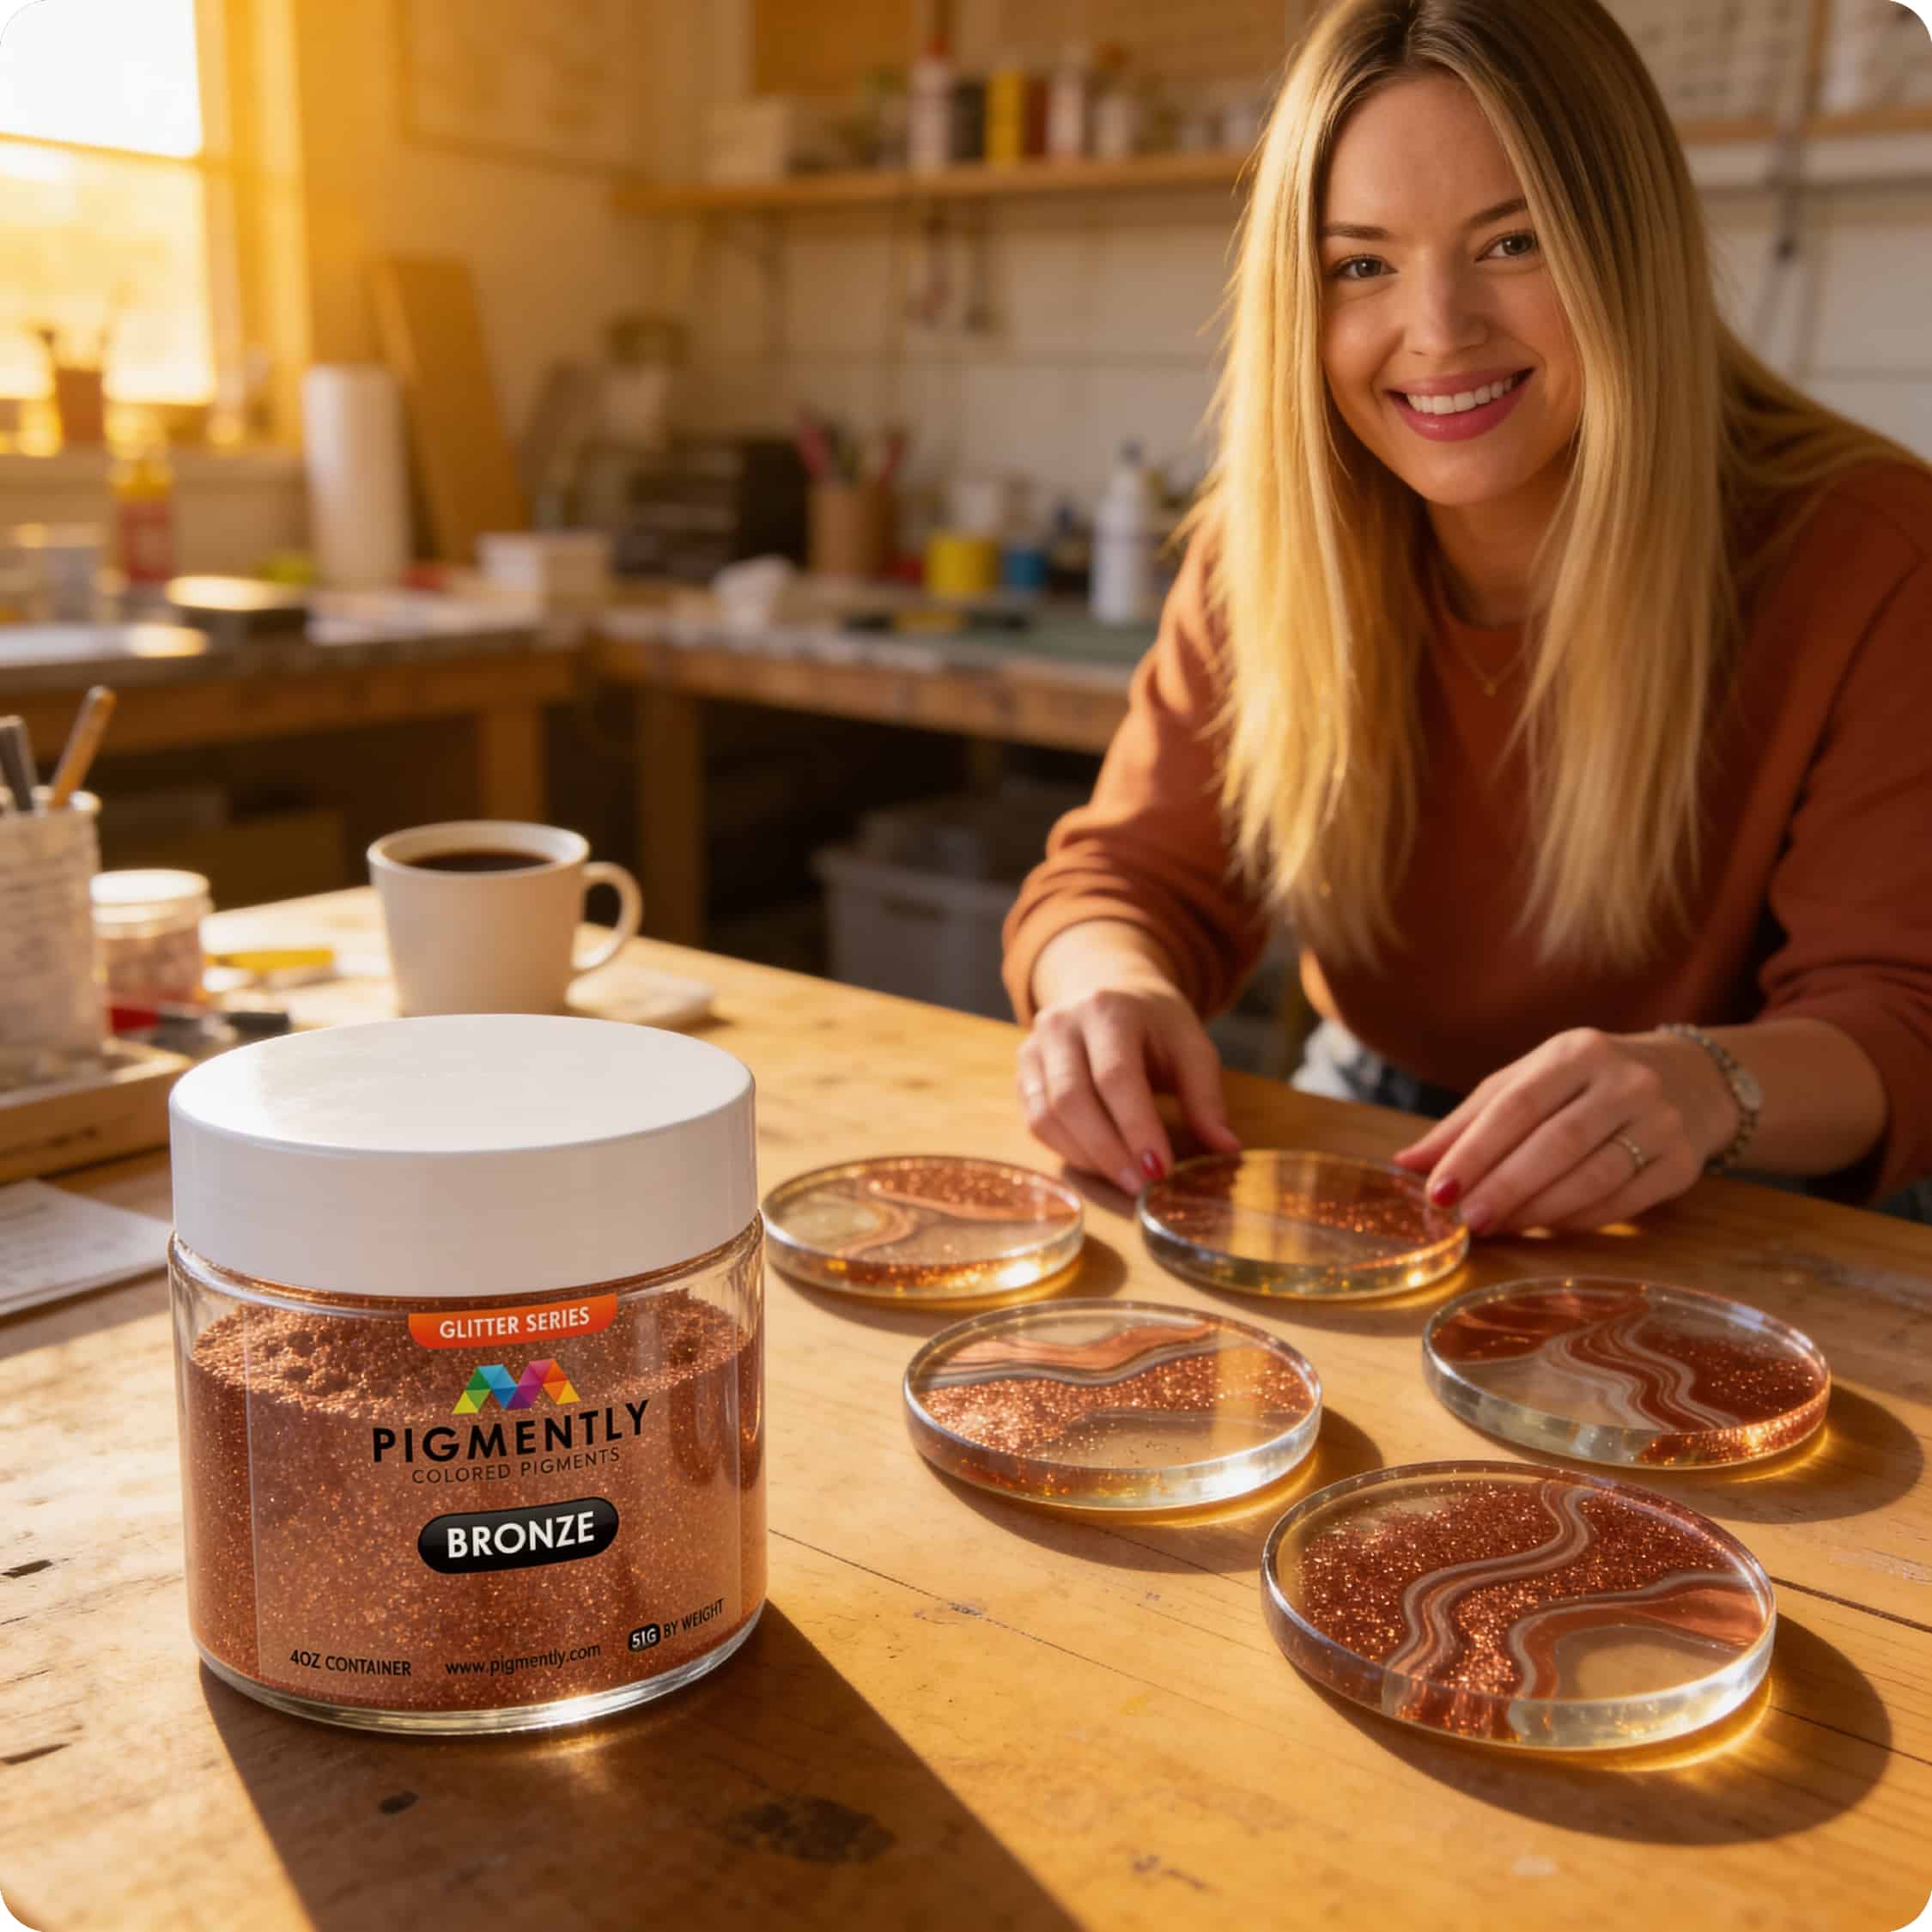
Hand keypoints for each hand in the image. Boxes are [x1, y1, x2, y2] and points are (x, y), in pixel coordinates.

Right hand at [1017, 975, 1240, 1196]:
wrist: (1108, 991)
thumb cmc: (1155, 1024)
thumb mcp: (1191, 1046)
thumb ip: (1206, 1097)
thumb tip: (1227, 1149)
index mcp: (1109, 1009)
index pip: (1116, 1076)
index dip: (1136, 1128)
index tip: (1160, 1170)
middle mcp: (1061, 1024)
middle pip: (1072, 1099)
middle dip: (1108, 1152)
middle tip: (1141, 1187)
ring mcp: (1033, 1046)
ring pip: (1046, 1116)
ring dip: (1086, 1157)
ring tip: (1124, 1179)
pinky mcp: (1021, 1071)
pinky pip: (1035, 1122)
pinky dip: (1067, 1150)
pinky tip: (1100, 1163)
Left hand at [1391, 1028, 1735, 1235]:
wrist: (1689, 1079)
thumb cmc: (1585, 1084)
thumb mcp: (1528, 1081)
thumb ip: (1469, 1121)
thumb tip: (1405, 1162)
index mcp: (1576, 1052)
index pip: (1517, 1105)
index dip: (1475, 1150)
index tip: (1438, 1190)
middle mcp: (1625, 1081)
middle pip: (1556, 1143)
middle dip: (1505, 1186)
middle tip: (1467, 1220)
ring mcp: (1661, 1121)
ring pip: (1593, 1176)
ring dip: (1538, 1210)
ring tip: (1497, 1228)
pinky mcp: (1682, 1162)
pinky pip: (1623, 1201)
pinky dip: (1577, 1220)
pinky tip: (1544, 1229)